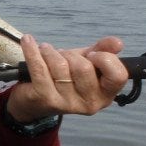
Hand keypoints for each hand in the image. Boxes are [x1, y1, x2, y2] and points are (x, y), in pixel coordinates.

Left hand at [4, 33, 128, 121]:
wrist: (34, 101)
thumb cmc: (66, 78)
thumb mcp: (87, 63)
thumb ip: (103, 51)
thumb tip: (117, 43)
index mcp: (106, 94)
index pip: (118, 76)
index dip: (105, 59)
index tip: (92, 54)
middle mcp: (90, 103)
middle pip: (84, 67)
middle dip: (70, 54)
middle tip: (62, 55)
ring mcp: (67, 104)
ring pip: (60, 65)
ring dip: (50, 52)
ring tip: (45, 50)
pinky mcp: (45, 99)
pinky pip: (39, 68)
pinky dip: (32, 51)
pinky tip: (28, 41)